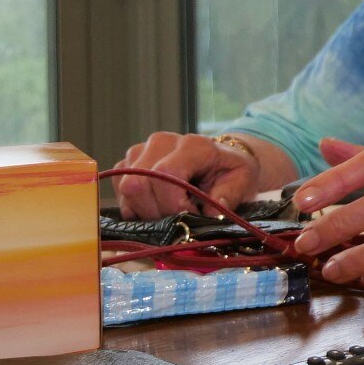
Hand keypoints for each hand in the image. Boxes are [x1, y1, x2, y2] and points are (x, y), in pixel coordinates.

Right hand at [115, 131, 261, 219]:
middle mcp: (162, 142)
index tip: (189, 217)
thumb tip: (208, 214)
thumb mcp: (243, 181)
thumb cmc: (231, 171)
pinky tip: (157, 207)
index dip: (172, 204)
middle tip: (178, 221)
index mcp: (194, 145)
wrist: (221, 158)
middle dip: (156, 213)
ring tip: (169, 213)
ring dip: (145, 211)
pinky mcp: (128, 162)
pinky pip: (120, 191)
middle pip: (139, 184)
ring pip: (127, 189)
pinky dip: (135, 206)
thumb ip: (229, 197)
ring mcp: (141, 150)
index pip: (166, 173)